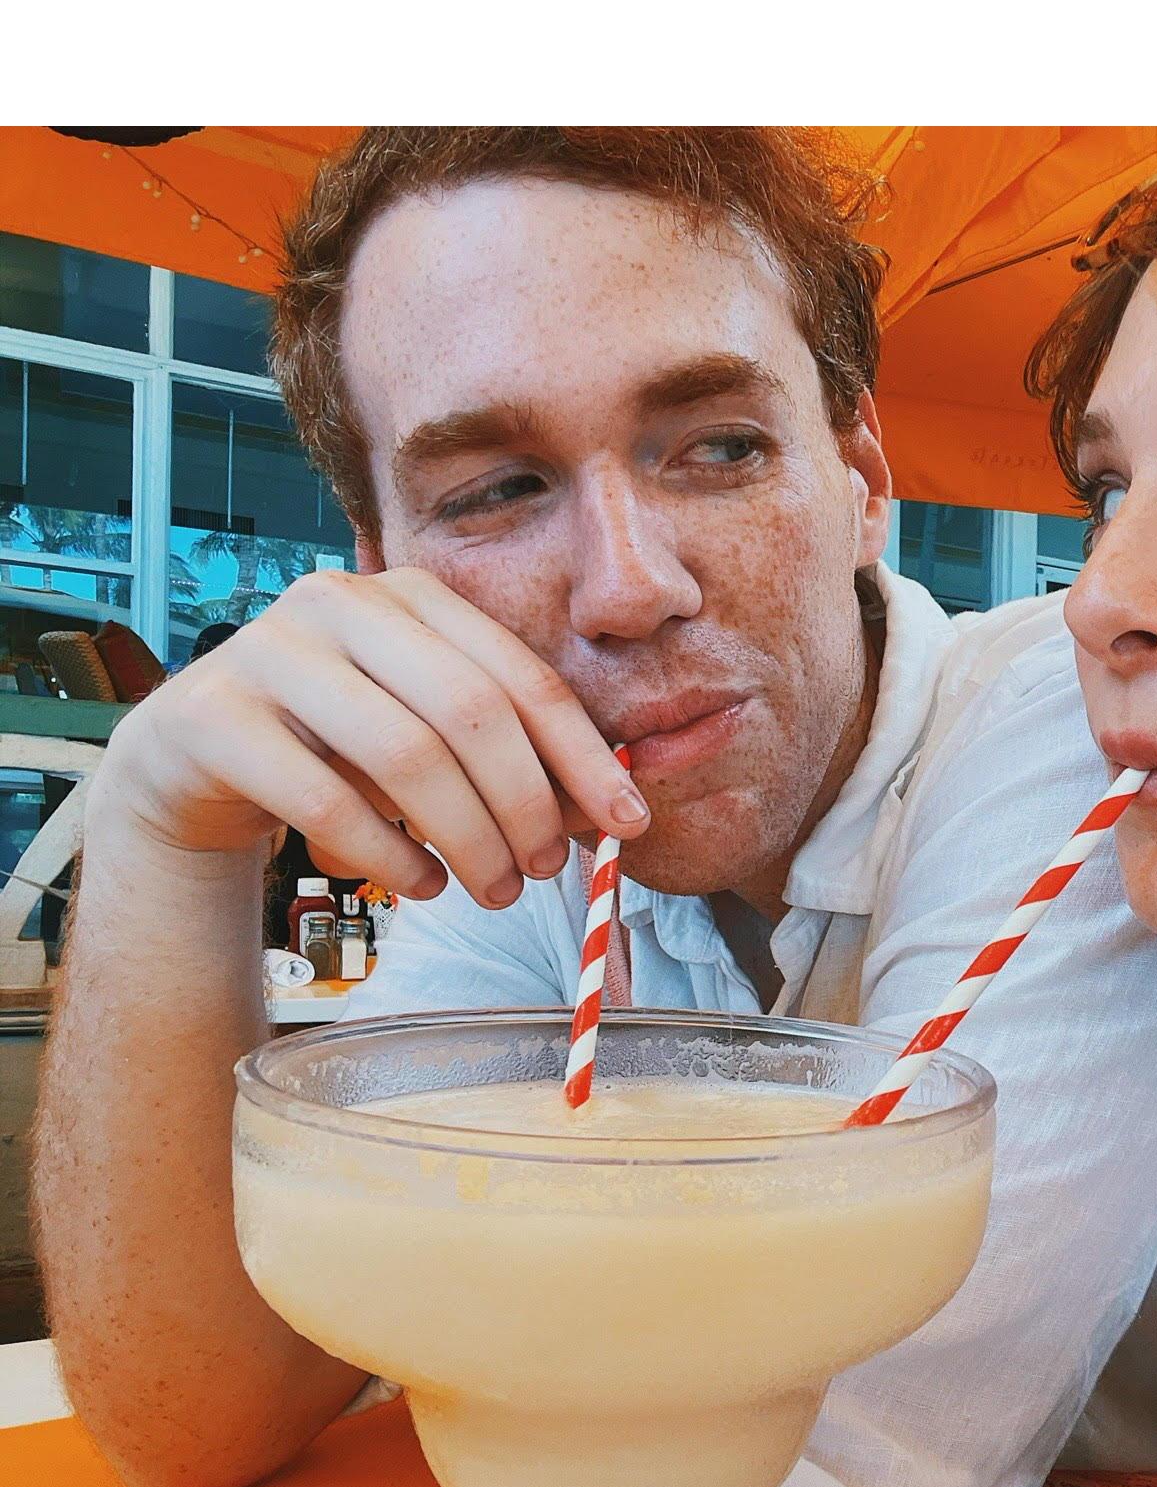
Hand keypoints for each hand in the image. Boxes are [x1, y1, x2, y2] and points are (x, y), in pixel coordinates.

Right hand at [96, 568, 647, 906]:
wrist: (195, 761)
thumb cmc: (338, 748)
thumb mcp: (430, 737)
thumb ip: (510, 756)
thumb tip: (611, 812)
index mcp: (411, 596)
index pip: (522, 677)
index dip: (584, 756)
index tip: (630, 823)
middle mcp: (339, 603)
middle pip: (471, 713)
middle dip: (526, 805)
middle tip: (549, 871)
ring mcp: (268, 651)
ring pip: (406, 757)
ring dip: (470, 839)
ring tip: (495, 891)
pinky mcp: (212, 716)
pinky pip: (326, 802)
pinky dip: (393, 858)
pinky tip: (425, 887)